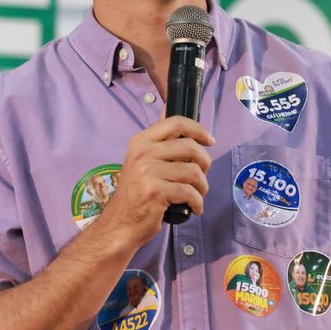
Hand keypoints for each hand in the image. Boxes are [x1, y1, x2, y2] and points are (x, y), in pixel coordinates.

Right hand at [97, 117, 213, 245]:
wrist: (121, 223)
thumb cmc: (136, 193)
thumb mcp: (142, 161)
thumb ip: (158, 141)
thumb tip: (168, 107)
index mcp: (141, 142)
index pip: (176, 123)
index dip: (198, 129)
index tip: (209, 141)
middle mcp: (143, 153)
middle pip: (191, 148)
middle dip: (205, 164)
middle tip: (201, 177)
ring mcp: (148, 172)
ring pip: (194, 172)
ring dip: (202, 187)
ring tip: (196, 195)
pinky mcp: (156, 191)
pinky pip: (190, 192)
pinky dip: (197, 202)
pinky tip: (193, 208)